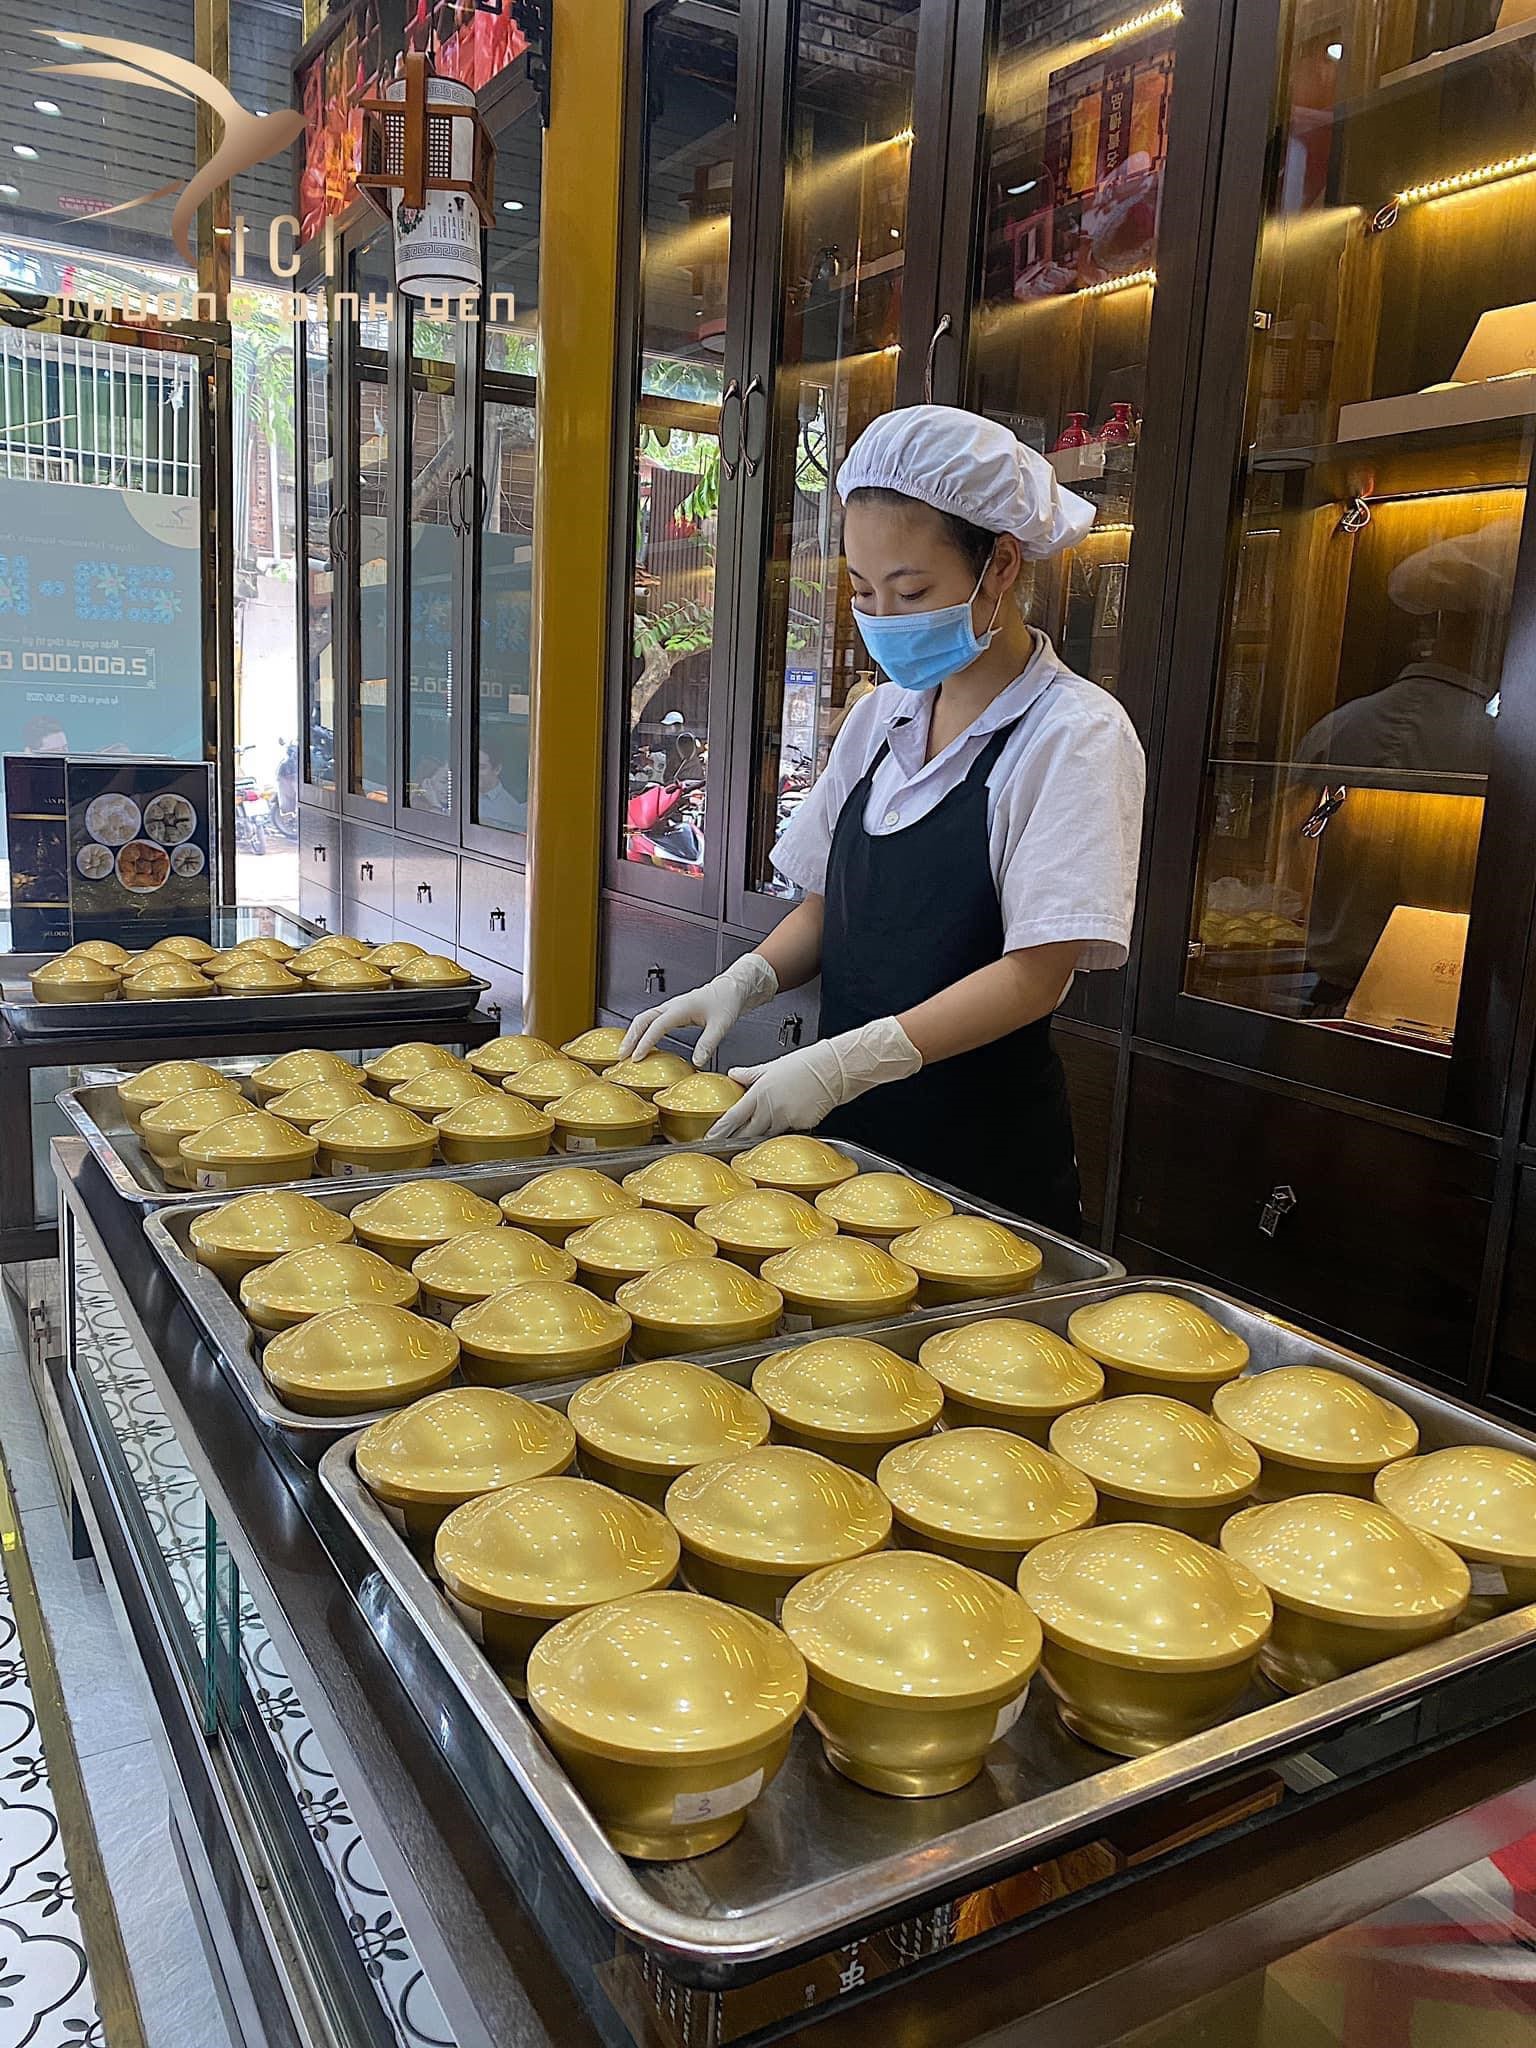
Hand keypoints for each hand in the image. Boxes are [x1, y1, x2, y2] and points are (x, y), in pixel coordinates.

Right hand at [620, 952, 777, 1065]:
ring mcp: (671, 1008)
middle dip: (629, 1037)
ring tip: (625, 1051)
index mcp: (681, 1008)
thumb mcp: (721, 1025)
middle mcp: (672, 1006)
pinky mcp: (673, 1012)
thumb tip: (697, 1062)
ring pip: (644, 1019)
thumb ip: (708, 1044)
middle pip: (642, 1020)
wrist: (732, 988)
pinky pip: (651, 1020)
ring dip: (633, 1034)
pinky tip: (641, 1042)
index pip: (656, 1026)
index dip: (645, 1042)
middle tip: (621, 1055)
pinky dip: (642, 1031)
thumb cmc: (726, 1001)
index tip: (636, 1057)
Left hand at [708, 1016, 921, 1140]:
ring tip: (761, 1129)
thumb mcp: (772, 1066)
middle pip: (748, 1132)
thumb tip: (734, 1073)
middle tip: (727, 1144)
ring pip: (768, 1134)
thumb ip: (750, 1074)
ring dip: (761, 1134)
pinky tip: (790, 1117)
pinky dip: (785, 1128)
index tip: (709, 1139)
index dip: (720, 1131)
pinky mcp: (803, 1125)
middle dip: (738, 1140)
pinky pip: (789, 1132)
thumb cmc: (806, 1064)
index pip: (734, 1117)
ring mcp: (788, 1119)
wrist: (835, 1069)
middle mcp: (772, 1109)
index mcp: (760, 1093)